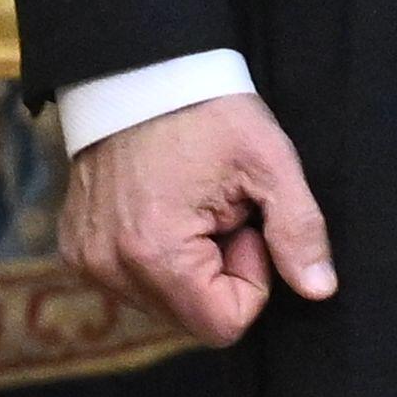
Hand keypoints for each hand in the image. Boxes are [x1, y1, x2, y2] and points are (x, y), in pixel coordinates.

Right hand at [59, 92, 339, 346]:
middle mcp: (110, 267)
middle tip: (221, 211)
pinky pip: (134, 281)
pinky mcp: (77, 249)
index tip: (244, 224)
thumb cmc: (207, 111)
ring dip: (191, 265)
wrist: (137, 72)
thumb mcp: (270, 163)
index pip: (224, 324)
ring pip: (165, 302)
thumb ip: (299, 231)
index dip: (251, 281)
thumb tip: (319, 290)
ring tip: (193, 206)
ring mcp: (87, 260)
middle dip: (220, 274)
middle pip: (192, 318)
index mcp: (155, 253)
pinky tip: (165, 207)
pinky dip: (159, 255)